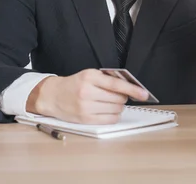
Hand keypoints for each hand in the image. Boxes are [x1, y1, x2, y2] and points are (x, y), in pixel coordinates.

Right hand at [26, 69, 148, 124]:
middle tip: (116, 95)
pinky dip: (113, 116)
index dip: (132, 89)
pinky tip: (107, 111)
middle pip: (118, 99)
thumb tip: (128, 85)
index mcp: (89, 77)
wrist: (52, 96)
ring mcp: (86, 107)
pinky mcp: (85, 119)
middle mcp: (87, 92)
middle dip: (123, 97)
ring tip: (108, 102)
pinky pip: (110, 120)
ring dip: (118, 107)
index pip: (116, 84)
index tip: (143, 93)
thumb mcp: (88, 75)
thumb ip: (107, 78)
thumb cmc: (74, 84)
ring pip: (116, 110)